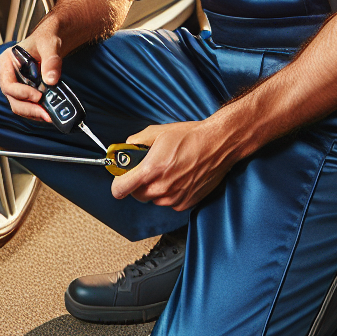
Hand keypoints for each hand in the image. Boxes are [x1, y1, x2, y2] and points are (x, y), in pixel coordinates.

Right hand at [0, 26, 62, 123]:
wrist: (51, 41)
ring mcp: (15, 85)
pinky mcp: (25, 91)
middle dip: (29, 108)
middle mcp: (7, 75)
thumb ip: (51, 61)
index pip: (8, 84)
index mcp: (6, 61)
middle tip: (46, 115)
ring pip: (19, 105)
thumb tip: (51, 80)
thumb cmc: (46, 39)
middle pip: (12, 98)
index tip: (38, 96)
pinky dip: (37, 111)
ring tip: (49, 116)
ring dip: (33, 113)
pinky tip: (48, 113)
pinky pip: (27, 105)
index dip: (21, 93)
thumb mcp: (50, 45)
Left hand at [111, 120, 234, 212]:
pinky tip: (179, 178)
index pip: (120, 190)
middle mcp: (162, 187)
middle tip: (148, 170)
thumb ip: (136, 141)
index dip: (118, 184)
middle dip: (138, 184)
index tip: (121, 178)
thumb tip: (127, 147)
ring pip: (154, 199)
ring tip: (168, 171)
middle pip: (137, 195)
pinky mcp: (186, 203)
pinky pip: (170, 202)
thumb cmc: (191, 137)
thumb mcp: (158, 132)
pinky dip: (171, 193)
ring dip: (156, 189)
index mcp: (150, 170)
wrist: (218, 144)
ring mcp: (175, 198)